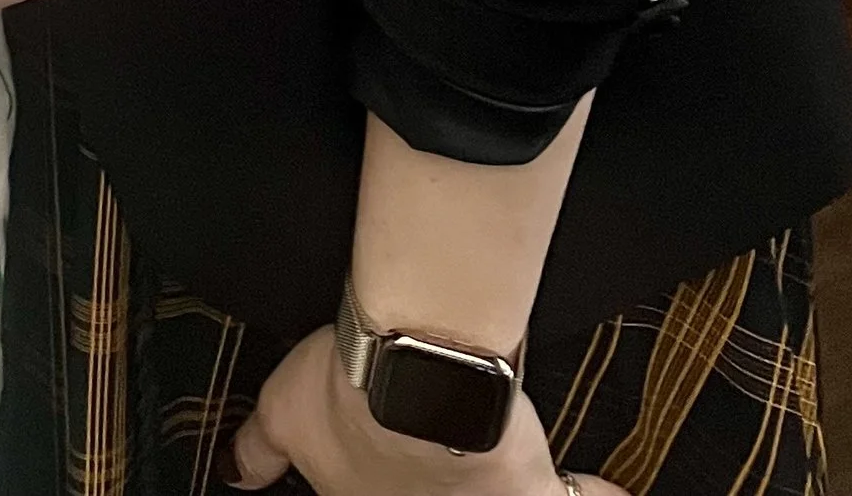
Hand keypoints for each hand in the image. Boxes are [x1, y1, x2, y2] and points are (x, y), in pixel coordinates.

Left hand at [226, 325, 625, 495]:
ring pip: (499, 494)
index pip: (376, 494)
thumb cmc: (348, 389)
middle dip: (446, 482)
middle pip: (437, 493)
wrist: (411, 368)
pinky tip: (614, 491)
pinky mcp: (531, 490)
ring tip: (505, 476)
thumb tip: (238, 474)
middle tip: (453, 468)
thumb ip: (258, 450)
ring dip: (499, 482)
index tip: (407, 475)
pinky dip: (597, 494)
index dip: (393, 480)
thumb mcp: (281, 414)